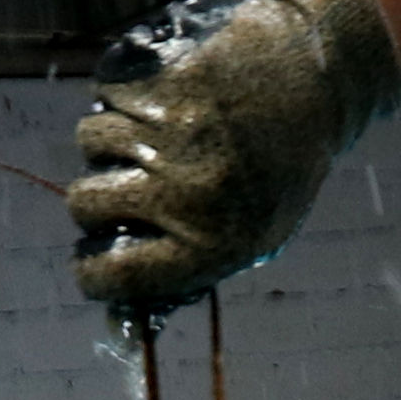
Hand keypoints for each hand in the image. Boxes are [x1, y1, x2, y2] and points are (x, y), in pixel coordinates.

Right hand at [69, 0, 400, 309]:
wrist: (316, 73)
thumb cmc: (277, 168)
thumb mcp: (250, 235)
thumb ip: (182, 276)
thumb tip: (114, 326)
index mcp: (213, 245)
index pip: (113, 275)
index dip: (92, 269)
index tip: (94, 257)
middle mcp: (187, 191)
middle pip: (84, 203)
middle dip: (100, 194)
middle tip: (136, 177)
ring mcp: (171, 131)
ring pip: (91, 140)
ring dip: (116, 135)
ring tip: (166, 126)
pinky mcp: (162, 77)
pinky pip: (105, 90)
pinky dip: (125, 91)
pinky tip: (171, 91)